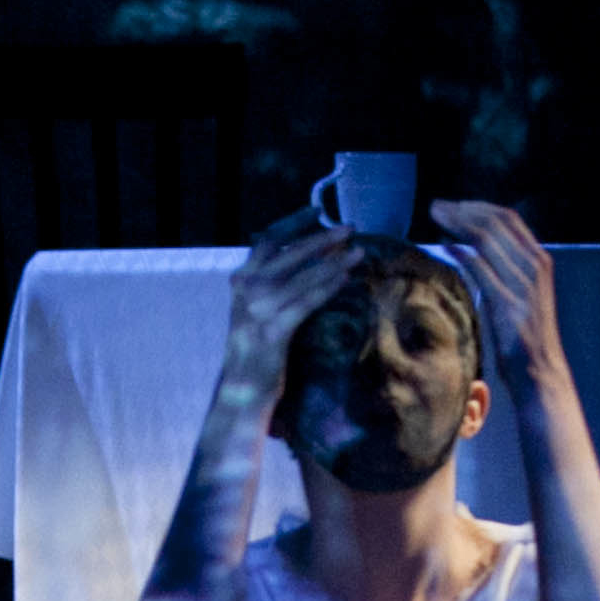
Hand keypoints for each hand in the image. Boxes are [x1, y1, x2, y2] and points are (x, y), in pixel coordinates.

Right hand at [218, 207, 355, 391]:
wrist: (241, 389)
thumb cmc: (255, 349)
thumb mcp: (256, 308)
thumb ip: (271, 283)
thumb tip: (308, 258)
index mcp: (241, 280)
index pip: (268, 239)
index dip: (294, 222)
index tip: (317, 210)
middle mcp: (246, 290)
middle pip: (290, 252)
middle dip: (323, 238)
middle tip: (350, 229)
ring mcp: (258, 310)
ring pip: (303, 277)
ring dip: (334, 262)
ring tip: (358, 253)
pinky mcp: (274, 331)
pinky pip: (307, 302)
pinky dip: (328, 288)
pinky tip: (346, 279)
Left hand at [429, 197, 557, 383]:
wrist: (541, 372)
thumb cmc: (526, 337)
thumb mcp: (523, 294)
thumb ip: (507, 270)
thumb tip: (475, 250)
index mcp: (540, 261)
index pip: (509, 219)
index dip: (478, 206)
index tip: (454, 205)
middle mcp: (535, 267)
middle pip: (496, 222)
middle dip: (463, 210)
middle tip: (436, 206)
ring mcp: (523, 285)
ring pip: (487, 239)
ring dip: (457, 224)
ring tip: (436, 217)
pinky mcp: (507, 304)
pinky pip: (480, 268)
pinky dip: (460, 253)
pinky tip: (443, 246)